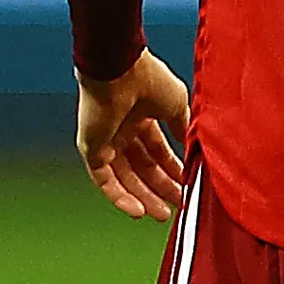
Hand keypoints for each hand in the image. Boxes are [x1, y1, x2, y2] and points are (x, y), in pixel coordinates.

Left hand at [75, 49, 188, 221]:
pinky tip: (138, 210)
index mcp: (142, 119)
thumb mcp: (177, 105)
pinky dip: (120, 197)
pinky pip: (104, 180)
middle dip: (161, 188)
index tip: (187, 184)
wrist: (120, 69)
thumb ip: (182, 128)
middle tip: (178, 205)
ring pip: (125, 178)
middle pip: (143, 169)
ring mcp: (105, 141)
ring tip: (161, 215)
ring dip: (143, 197)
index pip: (158, 152)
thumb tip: (192, 146)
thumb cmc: (149, 79)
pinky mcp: (91, 149)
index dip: (172, 170)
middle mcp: (123, 131)